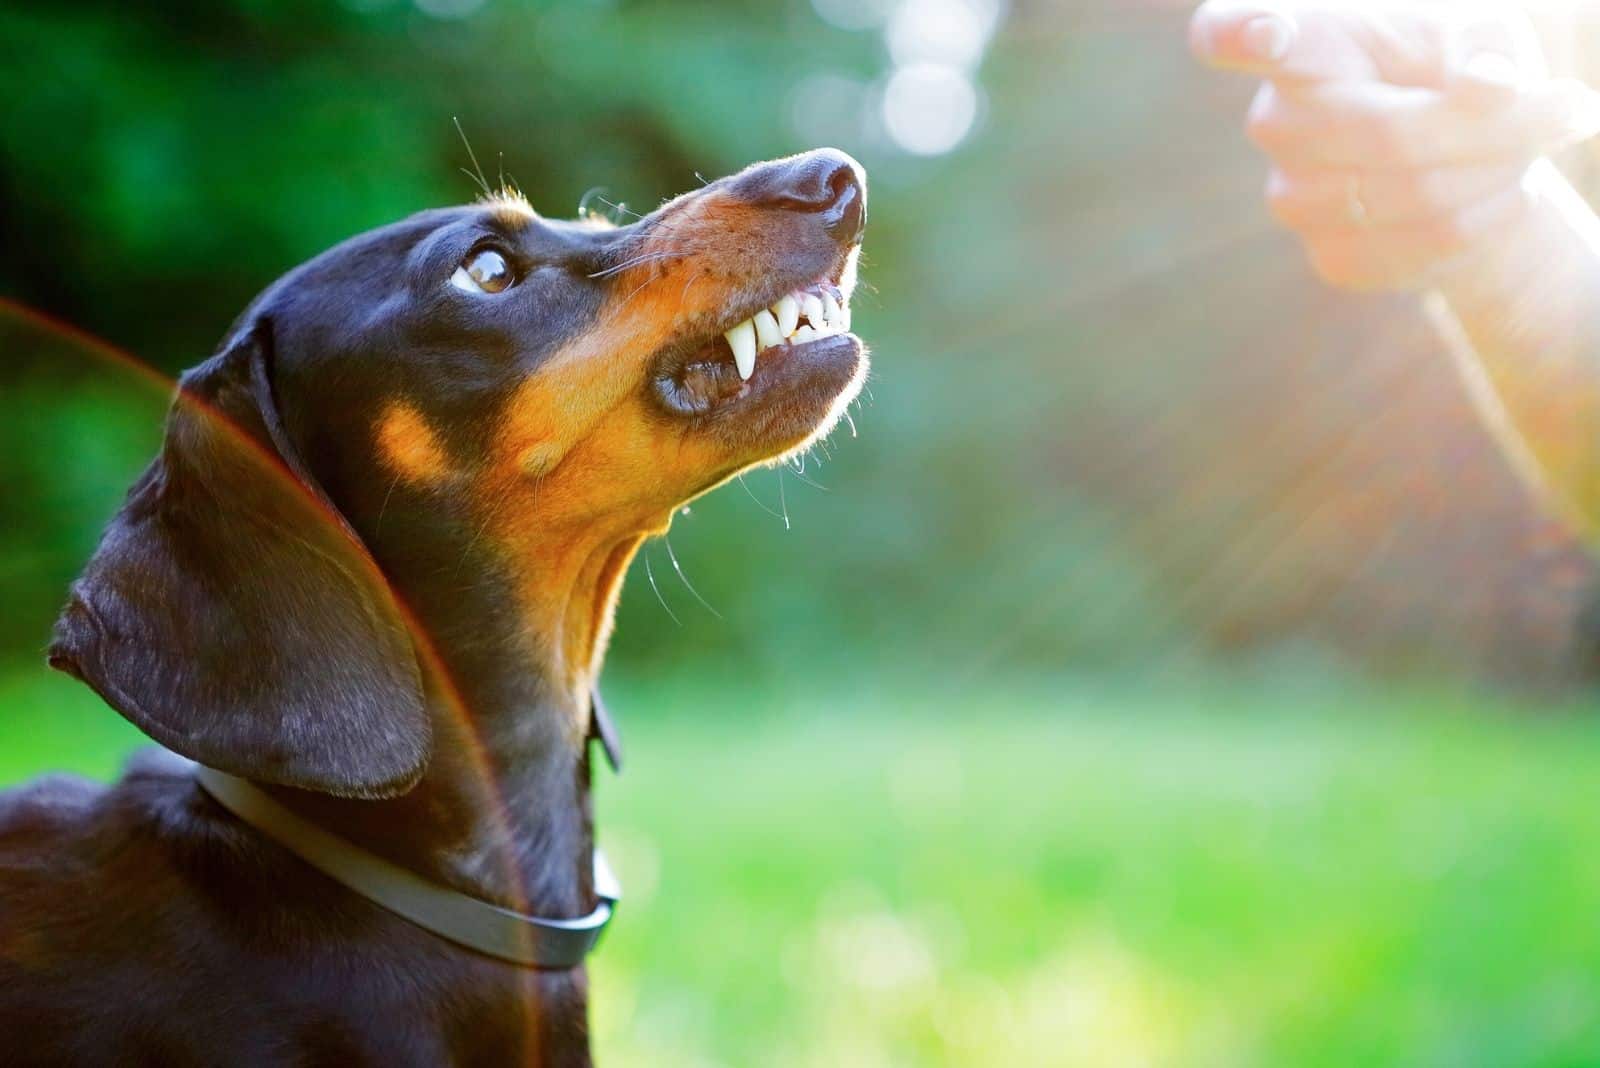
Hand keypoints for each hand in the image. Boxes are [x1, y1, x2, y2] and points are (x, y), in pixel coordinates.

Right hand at [1190, 1, 1599, 290]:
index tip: (1264, 31)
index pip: (1233, 33)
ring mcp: (1292, 195)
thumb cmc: (1461, 64)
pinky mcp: (1329, 254)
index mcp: (1307, 42)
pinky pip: (1418, 248)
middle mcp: (1277, 120)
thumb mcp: (1485, 31)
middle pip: (1386, 133)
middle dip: (1494, 128)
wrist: (1462, 150)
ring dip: (1498, 174)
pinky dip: (1481, 224)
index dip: (1243, 33)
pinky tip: (1492, 196)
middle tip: (1569, 107)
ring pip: (1415, 196)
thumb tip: (1486, 87)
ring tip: (1523, 152)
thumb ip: (1485, 48)